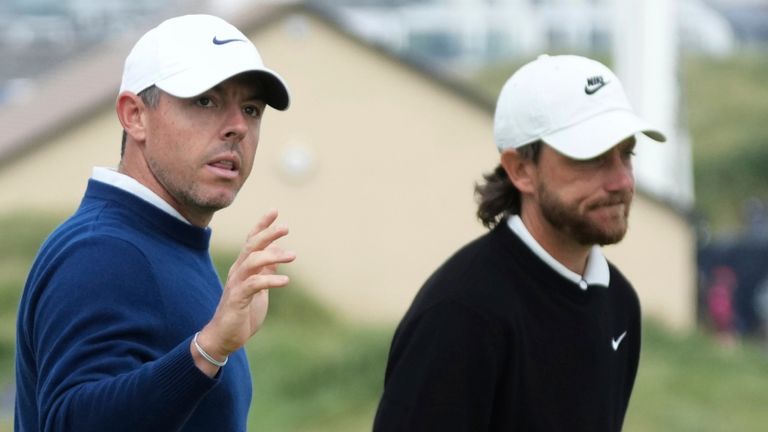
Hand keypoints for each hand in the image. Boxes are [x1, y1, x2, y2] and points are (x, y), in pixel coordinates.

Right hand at [192, 209, 294, 374]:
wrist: (224, 337)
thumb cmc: (243, 312)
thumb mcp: (259, 288)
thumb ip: (266, 270)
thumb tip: (277, 253)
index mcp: (243, 267)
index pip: (252, 240)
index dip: (262, 225)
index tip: (274, 211)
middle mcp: (238, 271)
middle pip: (251, 245)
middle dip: (267, 233)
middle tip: (286, 227)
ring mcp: (236, 284)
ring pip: (252, 261)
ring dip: (273, 255)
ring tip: (293, 255)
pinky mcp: (237, 299)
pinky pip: (254, 284)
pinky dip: (270, 280)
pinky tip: (285, 280)